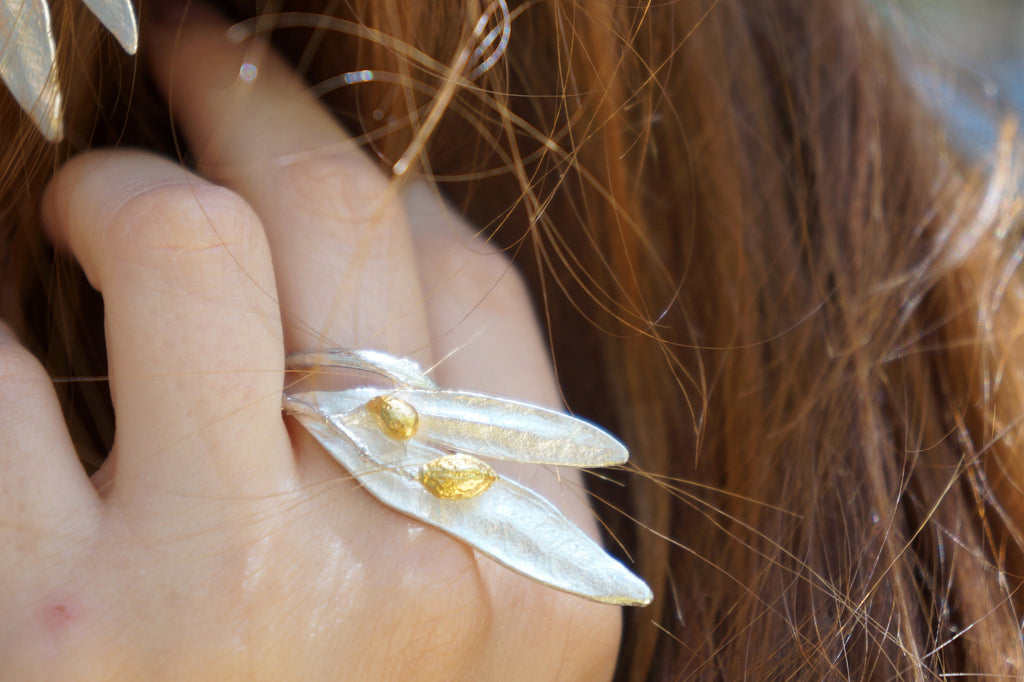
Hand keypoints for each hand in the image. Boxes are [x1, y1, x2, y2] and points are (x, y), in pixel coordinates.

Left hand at [0, 5, 620, 679]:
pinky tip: (20, 323)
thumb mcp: (431, 624)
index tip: (323, 155)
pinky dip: (4, 303)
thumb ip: (433, 463)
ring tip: (95, 195)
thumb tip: (362, 264)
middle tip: (204, 43)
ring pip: (200, 245)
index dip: (394, 191)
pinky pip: (5, 356)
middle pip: (355, 225)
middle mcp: (411, 580)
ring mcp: (231, 597)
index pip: (478, 295)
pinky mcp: (53, 620)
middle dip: (263, 96)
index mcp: (531, 584)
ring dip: (131, 184)